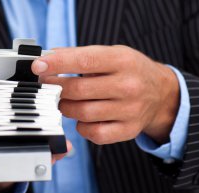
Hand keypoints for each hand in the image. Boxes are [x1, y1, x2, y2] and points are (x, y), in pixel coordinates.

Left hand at [32, 45, 179, 143]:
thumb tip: (48, 58)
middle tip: (46, 85)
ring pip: (82, 113)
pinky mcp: (127, 130)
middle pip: (79, 91)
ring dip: (66, 107)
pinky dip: (81, 126)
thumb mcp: (112, 54)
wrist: (161, 94)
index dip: (57, 64)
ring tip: (66, 100)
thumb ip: (81, 56)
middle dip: (55, 88)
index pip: (85, 61)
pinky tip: (84, 117)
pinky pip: (93, 133)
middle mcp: (128, 86)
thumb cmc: (130, 71)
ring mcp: (130, 111)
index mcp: (122, 61)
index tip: (37, 66)